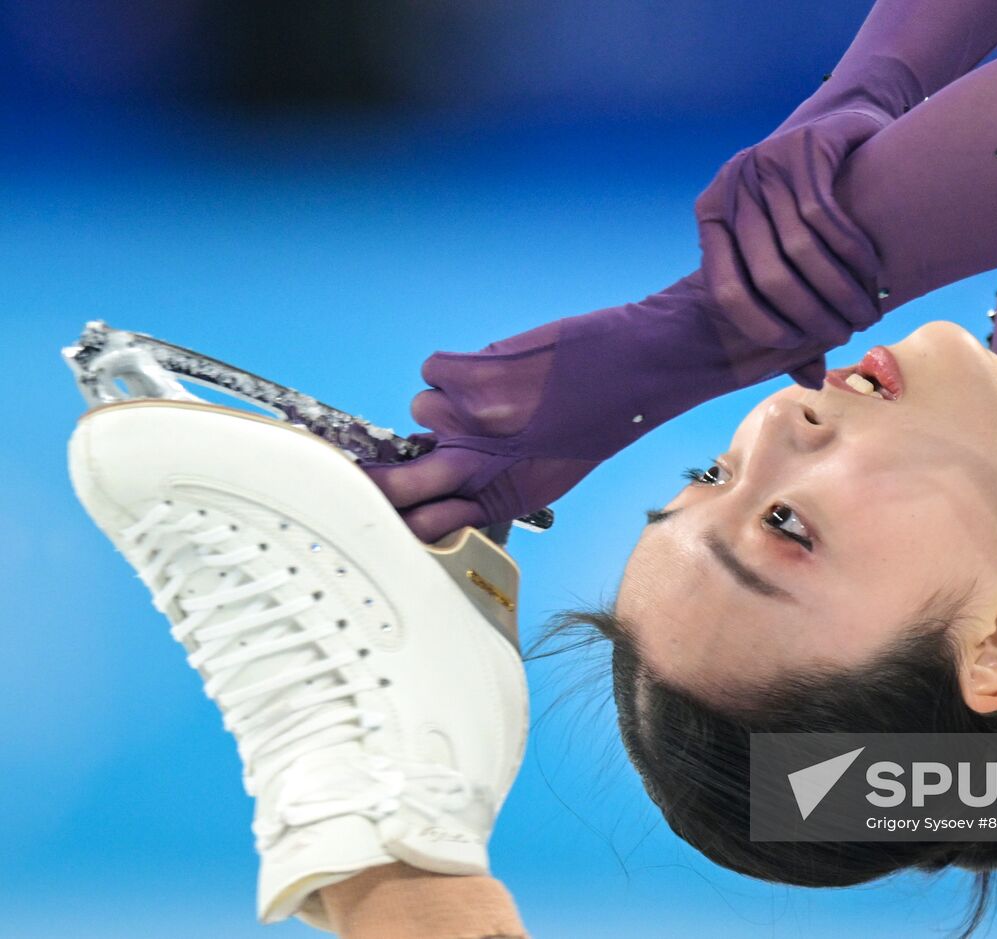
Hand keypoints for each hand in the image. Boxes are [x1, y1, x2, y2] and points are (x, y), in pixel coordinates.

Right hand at [361, 320, 601, 541]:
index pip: (427, 526)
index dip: (395, 518)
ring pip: (423, 408)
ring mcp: (467, 420)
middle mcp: (479, 466)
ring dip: (448, 398)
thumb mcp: (549, 473)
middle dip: (374, 481)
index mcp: (503, 499)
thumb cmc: (601, 421)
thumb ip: (493, 478)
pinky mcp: (467, 375)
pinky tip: (494, 366)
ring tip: (495, 390)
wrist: (635, 368)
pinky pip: (433, 370)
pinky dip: (456, 365)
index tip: (379, 510)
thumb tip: (441, 464)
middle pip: (396, 485)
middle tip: (355, 472)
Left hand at [694, 108, 889, 386]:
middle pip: (768, 273)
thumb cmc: (811, 205)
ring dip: (840, 291)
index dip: (760, 326)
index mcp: (712, 214)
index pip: (724, 288)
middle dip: (811, 315)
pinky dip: (854, 254)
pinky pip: (827, 216)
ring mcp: (765, 163)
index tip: (797, 346)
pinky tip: (875, 275)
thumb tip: (807, 377)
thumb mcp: (788, 249)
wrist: (840, 128)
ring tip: (867, 313)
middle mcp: (732, 187)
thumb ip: (789, 309)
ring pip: (802, 249)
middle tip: (846, 334)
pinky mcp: (804, 146)